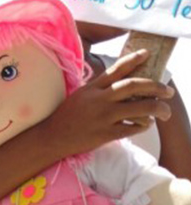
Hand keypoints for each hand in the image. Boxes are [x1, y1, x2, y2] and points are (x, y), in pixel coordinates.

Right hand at [45, 49, 173, 157]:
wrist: (51, 137)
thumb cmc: (65, 116)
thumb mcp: (80, 95)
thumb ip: (98, 88)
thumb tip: (120, 82)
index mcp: (93, 88)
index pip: (116, 70)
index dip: (133, 59)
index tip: (147, 53)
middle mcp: (99, 100)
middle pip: (133, 86)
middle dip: (155, 86)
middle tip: (168, 90)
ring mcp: (103, 117)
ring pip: (138, 108)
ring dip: (157, 108)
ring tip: (165, 111)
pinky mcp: (104, 134)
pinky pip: (131, 128)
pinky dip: (142, 126)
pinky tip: (146, 124)